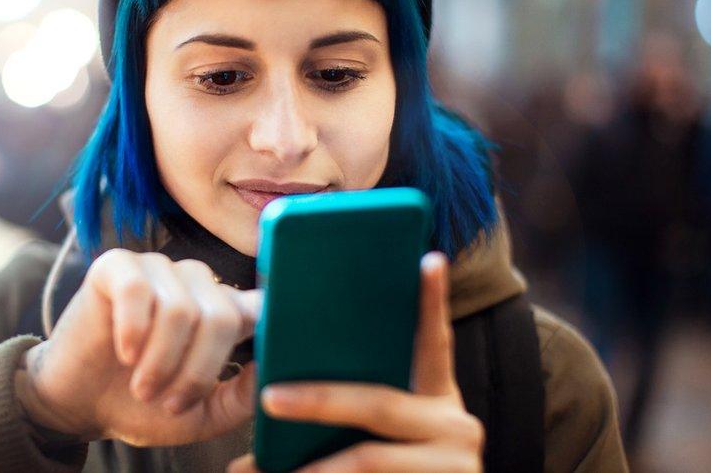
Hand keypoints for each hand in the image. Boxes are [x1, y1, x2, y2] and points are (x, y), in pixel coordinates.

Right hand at [15, 248, 262, 445]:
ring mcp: (158, 268)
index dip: (266, 326)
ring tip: (141, 386)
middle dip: (196, 371)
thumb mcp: (202, 415)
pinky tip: (124, 351)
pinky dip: (133, 329)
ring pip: (181, 309)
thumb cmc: (142, 405)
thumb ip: (241, 397)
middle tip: (166, 400)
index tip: (260, 355)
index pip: (261, 304)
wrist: (80, 403)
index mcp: (223, 310)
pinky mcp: (117, 266)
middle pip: (221, 317)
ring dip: (160, 360)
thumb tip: (275, 370)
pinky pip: (138, 290)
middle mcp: (196, 282)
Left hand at [227, 252, 482, 472]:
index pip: (434, 339)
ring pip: (366, 459)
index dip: (432, 300)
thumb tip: (283, 383)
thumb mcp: (391, 431)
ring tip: (252, 468)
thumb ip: (366, 400)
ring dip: (306, 468)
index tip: (428, 258)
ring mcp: (456, 463)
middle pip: (377, 403)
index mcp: (438, 395)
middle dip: (317, 401)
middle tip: (268, 398)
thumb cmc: (396, 468)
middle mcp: (457, 424)